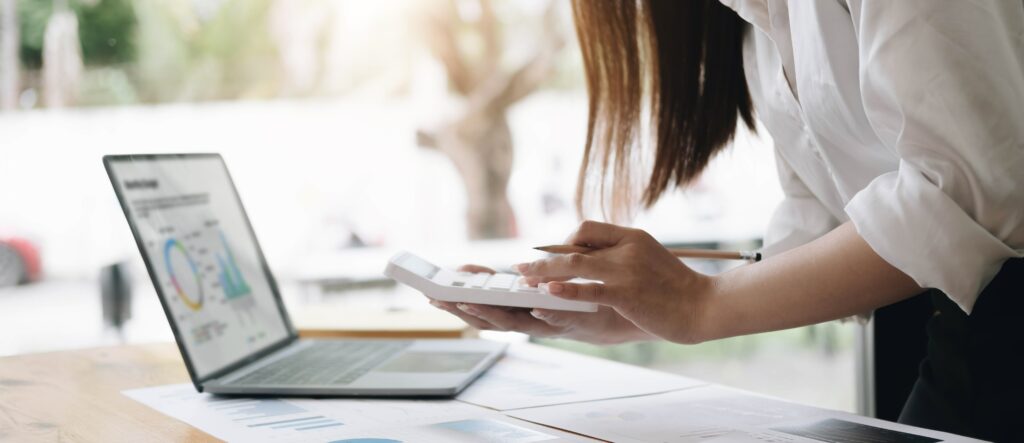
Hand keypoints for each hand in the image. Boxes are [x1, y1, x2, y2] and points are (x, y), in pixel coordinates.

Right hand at [427, 265, 652, 344]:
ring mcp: (549, 324)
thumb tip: (514, 265)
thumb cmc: (592, 291)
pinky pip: (555, 321)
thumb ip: (538, 271)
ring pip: (512, 323)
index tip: (435, 287)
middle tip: (436, 298)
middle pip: (487, 318)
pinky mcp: (575, 324)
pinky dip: (542, 315)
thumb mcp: (558, 278)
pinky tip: (531, 306)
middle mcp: (531, 318)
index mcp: (524, 306)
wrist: (632, 307)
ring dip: (490, 312)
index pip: (484, 304)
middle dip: (460, 308)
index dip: (459, 298)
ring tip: (467, 301)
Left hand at [515, 220, 713, 343]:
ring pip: (574, 265)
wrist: (703, 306)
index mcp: (631, 236)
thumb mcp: (649, 257)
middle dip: (543, 259)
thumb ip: (622, 253)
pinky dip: (565, 290)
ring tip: (524, 280)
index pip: (587, 228)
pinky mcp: (626, 294)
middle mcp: (626, 249)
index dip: (564, 242)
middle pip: (573, 246)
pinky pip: (588, 289)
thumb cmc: (675, 287)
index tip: (552, 257)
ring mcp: (626, 271)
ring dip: (544, 272)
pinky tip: (547, 292)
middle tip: (521, 268)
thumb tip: (590, 255)